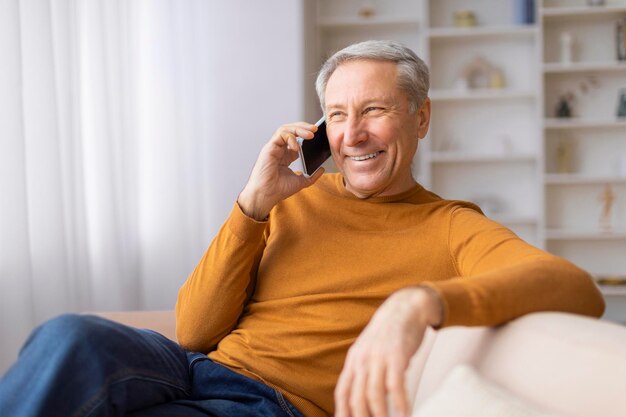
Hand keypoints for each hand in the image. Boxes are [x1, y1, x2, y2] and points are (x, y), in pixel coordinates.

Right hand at [238, 122, 324, 219]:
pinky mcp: (269, 148)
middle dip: (303, 127)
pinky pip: (280, 134)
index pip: (296, 140)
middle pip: (291, 131)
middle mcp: (279, 150)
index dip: (306, 136)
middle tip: (315, 129)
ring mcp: (274, 148)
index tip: (317, 136)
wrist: (266, 195)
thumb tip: (322, 169)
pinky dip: (290, 137)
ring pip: (285, 129)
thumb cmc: (278, 190)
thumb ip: (312, 176)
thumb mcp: (301, 182)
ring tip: (310, 133)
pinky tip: (297, 147)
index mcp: (285, 157)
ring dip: (299, 128)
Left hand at [334, 287, 442, 416]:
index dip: (343, 413)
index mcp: (353, 361)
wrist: (404, 308)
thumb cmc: (388, 335)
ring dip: (381, 416)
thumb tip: (363, 400)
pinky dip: (400, 403)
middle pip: (356, 398)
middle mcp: (362, 360)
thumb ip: (363, 373)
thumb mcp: (368, 352)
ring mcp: (378, 357)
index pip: (342, 393)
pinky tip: (405, 414)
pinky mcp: (396, 355)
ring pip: (374, 394)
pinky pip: (396, 385)